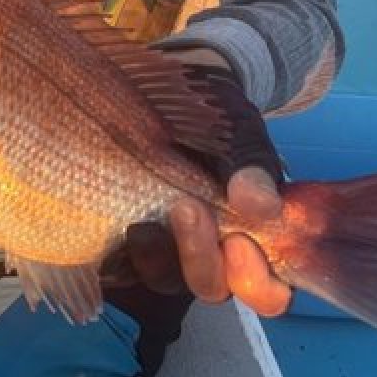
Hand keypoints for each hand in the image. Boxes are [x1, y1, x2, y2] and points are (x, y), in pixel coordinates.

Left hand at [102, 53, 291, 314]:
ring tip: (148, 205)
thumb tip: (259, 205)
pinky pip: (113, 259)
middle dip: (200, 256)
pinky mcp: (117, 236)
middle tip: (188, 207)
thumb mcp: (241, 133)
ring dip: (157, 250)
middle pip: (209, 287)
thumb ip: (253, 168)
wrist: (170, 84)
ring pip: (160, 276)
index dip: (258, 283)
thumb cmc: (216, 116)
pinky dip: (115, 241)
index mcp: (251, 239)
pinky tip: (110, 207)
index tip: (240, 242)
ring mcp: (162, 248)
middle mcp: (208, 253)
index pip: (265, 291)